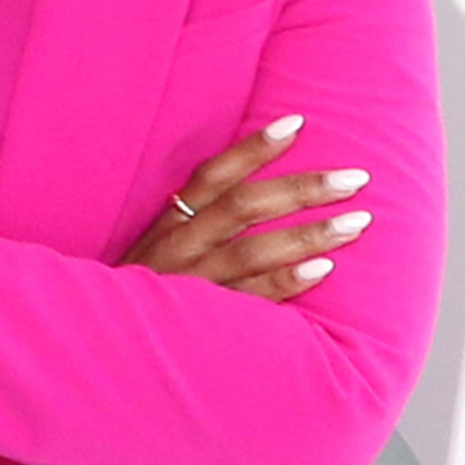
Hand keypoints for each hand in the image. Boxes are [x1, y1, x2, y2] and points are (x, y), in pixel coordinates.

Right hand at [125, 115, 369, 300]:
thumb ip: (196, 223)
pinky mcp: (206, 320)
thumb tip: (256, 192)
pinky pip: (252, 298)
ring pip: (254, 249)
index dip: (253, 149)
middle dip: (302, 189)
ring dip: (309, 234)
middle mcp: (181, 246)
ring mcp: (194, 282)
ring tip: (357, 222)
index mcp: (169, 223)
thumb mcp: (158, 249)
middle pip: (244, 206)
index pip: (213, 175)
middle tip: (354, 178)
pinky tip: (324, 269)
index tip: (297, 123)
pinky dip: (286, 281)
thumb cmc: (146, 292)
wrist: (106, 342)